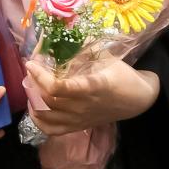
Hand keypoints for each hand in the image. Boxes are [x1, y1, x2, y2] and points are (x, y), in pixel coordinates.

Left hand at [24, 56, 159, 136]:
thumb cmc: (123, 75)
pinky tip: (36, 109)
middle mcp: (82, 106)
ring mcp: (79, 119)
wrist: (137, 99)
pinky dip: (39, 121)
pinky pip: (52, 130)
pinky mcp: (78, 126)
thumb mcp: (107, 58)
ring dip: (33, 101)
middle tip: (31, 71)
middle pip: (47, 101)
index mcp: (90, 87)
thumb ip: (85, 49)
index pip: (56, 88)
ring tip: (31, 87)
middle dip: (33, 84)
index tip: (31, 63)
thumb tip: (63, 38)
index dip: (39, 76)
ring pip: (46, 116)